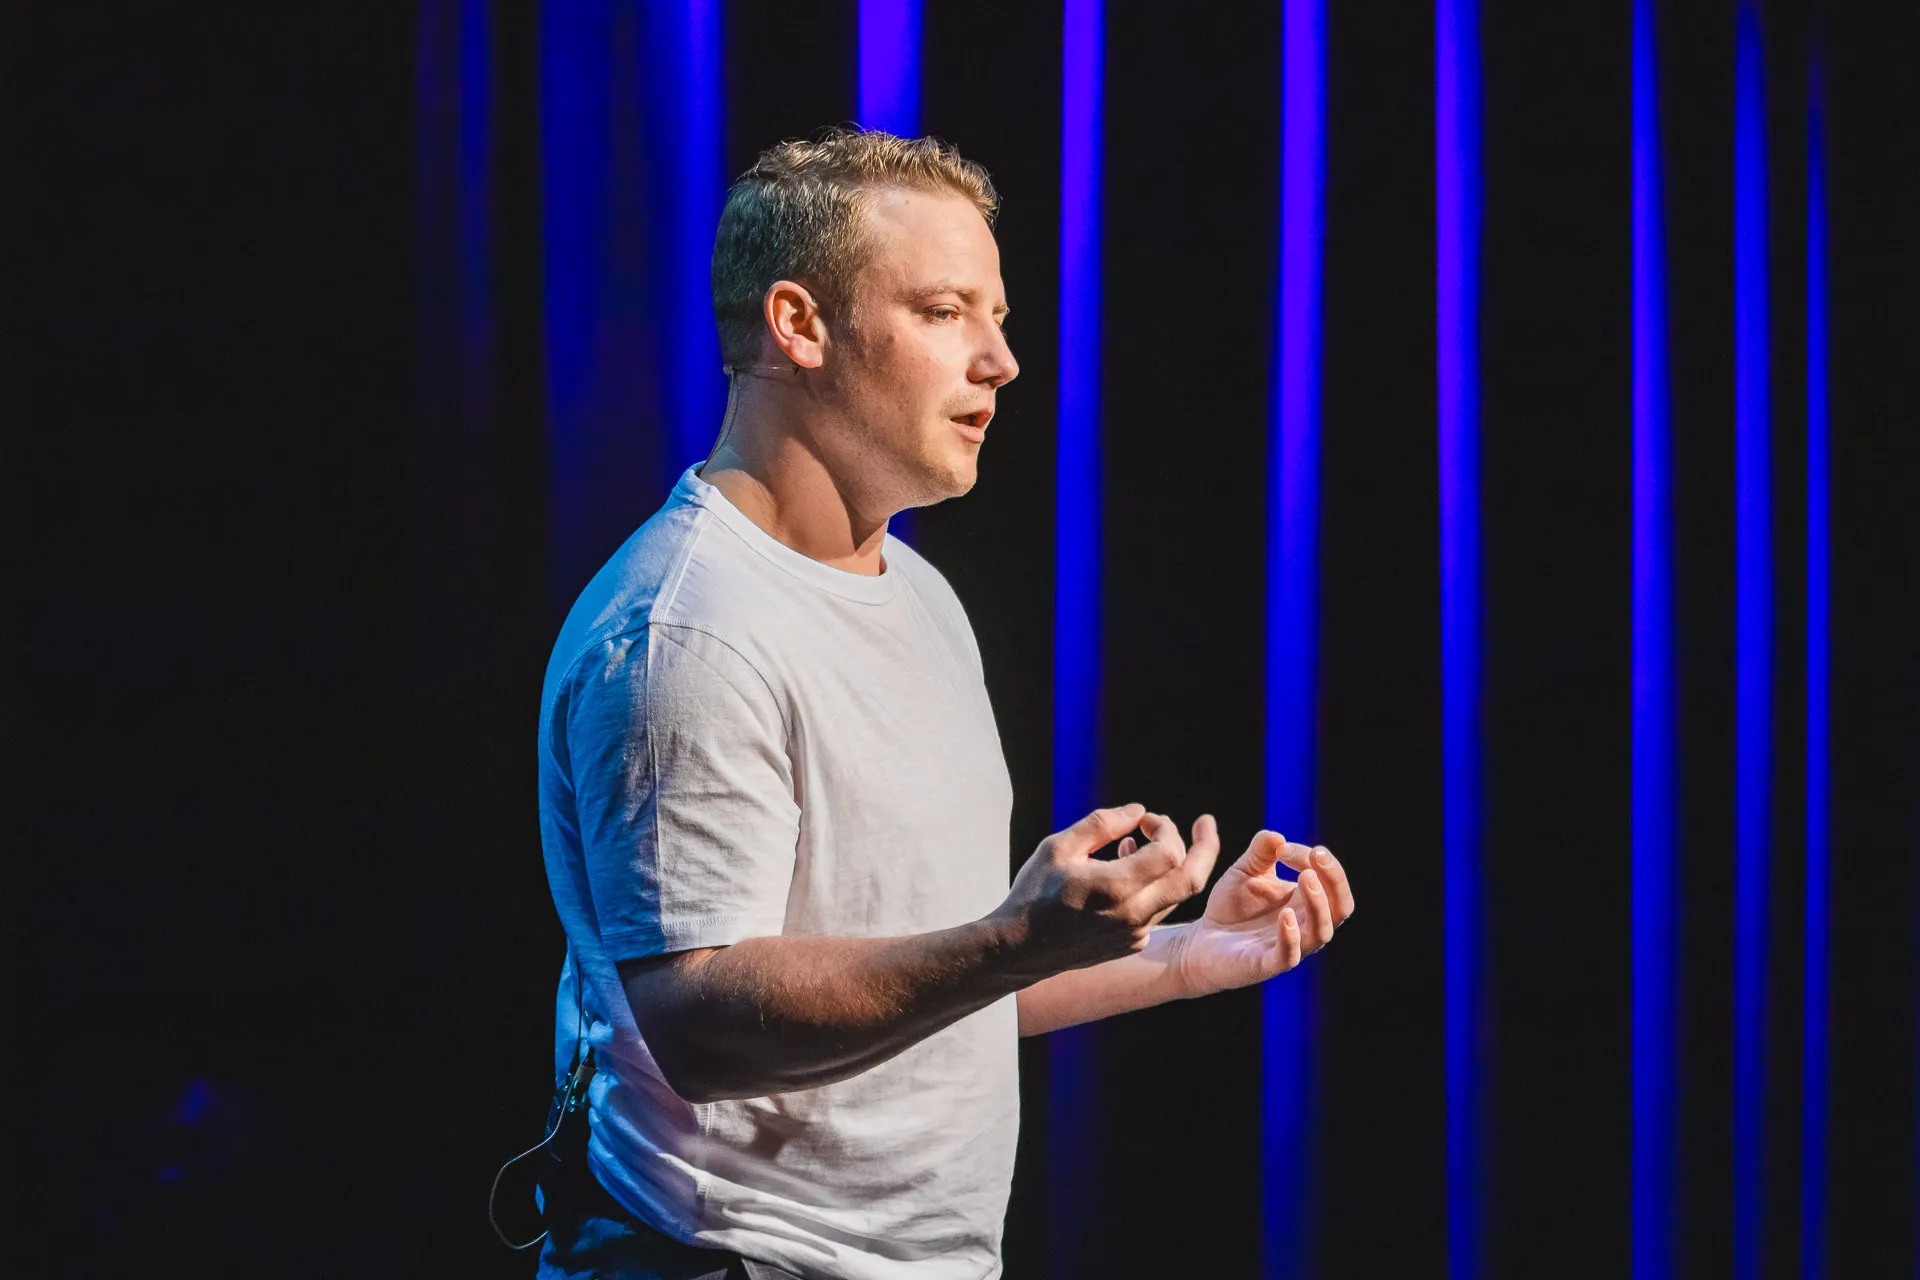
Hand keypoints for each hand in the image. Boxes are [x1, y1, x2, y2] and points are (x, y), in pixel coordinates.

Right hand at [993, 805, 1221, 983]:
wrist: (1019, 950)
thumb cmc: (1034, 893)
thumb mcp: (1059, 846)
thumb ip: (1101, 824)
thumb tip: (1138, 810)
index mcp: (1115, 887)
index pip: (1169, 852)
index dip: (1165, 828)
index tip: (1145, 819)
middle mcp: (1133, 915)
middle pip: (1192, 879)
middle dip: (1206, 847)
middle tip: (1206, 824)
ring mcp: (1135, 934)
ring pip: (1176, 895)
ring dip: (1172, 864)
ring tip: (1141, 842)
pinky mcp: (1132, 945)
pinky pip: (1158, 910)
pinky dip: (1155, 885)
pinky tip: (1126, 870)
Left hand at [1167, 831, 1354, 997]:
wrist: (1202, 940)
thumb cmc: (1231, 906)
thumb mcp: (1245, 870)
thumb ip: (1260, 852)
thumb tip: (1277, 836)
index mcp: (1306, 901)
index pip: (1329, 880)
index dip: (1315, 860)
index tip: (1282, 848)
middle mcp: (1306, 925)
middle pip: (1340, 907)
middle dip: (1334, 880)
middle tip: (1317, 854)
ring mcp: (1290, 946)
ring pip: (1321, 932)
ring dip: (1318, 904)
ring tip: (1305, 878)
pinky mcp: (1267, 964)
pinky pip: (1289, 955)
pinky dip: (1291, 936)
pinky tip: (1285, 915)